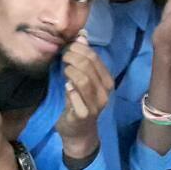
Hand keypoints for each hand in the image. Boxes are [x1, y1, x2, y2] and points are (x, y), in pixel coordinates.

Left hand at [56, 32, 114, 157]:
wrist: (79, 132)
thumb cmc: (80, 101)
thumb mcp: (83, 79)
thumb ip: (84, 60)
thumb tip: (81, 37)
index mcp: (107, 81)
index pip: (95, 58)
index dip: (79, 49)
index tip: (67, 47)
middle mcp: (105, 92)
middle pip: (89, 67)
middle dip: (73, 57)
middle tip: (63, 56)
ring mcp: (96, 105)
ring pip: (83, 80)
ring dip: (70, 71)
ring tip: (63, 69)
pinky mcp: (84, 114)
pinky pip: (75, 96)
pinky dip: (69, 88)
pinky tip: (65, 86)